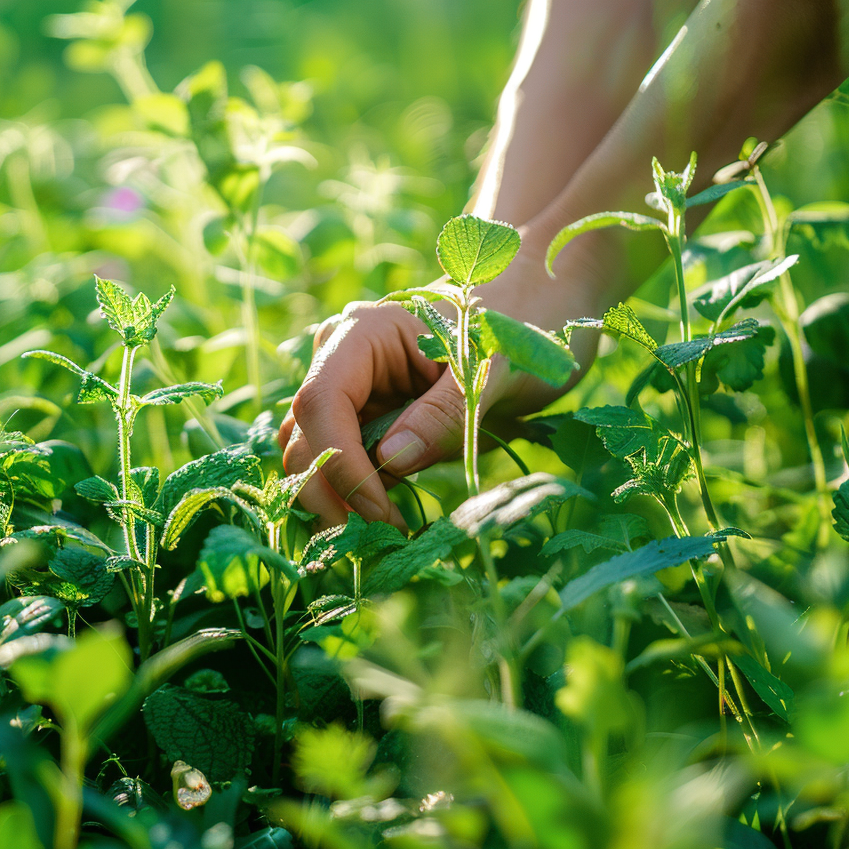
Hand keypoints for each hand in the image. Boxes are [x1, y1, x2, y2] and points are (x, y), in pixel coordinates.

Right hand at [279, 223, 607, 527]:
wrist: (543, 306)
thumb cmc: (525, 323)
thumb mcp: (496, 368)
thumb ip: (445, 412)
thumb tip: (391, 462)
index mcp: (364, 333)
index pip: (321, 404)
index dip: (342, 464)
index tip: (380, 514)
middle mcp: (343, 358)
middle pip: (305, 434)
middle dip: (330, 492)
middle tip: (376, 542)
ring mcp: (353, 388)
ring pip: (312, 451)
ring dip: (335, 499)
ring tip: (379, 537)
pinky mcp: (369, 415)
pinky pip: (342, 457)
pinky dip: (353, 493)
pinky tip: (385, 520)